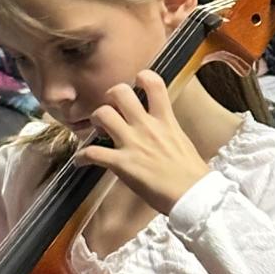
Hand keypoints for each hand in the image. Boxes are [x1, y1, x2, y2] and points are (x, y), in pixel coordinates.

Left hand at [77, 72, 208, 214]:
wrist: (193, 196)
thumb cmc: (192, 175)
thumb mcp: (182, 142)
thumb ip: (168, 131)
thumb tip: (161, 132)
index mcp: (165, 120)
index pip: (154, 83)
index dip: (142, 77)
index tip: (136, 84)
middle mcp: (147, 127)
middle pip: (120, 93)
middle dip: (111, 97)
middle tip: (111, 108)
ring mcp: (132, 144)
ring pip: (103, 114)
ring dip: (95, 120)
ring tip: (97, 131)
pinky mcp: (121, 164)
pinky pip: (92, 154)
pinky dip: (82, 157)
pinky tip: (81, 161)